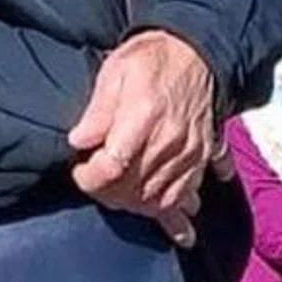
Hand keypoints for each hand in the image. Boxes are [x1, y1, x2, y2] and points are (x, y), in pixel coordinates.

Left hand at [67, 30, 216, 246]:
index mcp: (144, 118)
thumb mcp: (115, 70)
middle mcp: (171, 141)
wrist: (195, 50)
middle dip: (108, 195)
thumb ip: (98, 109)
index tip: (78, 172)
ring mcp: (190, 153)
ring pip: (162, 199)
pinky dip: (182, 215)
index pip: (112, 167)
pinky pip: (192, 194)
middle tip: (93, 185)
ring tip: (119, 200)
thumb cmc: (149, 58)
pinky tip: (180, 231)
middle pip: (135, 190)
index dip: (90, 178)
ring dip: (138, 207)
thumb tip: (78, 141)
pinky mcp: (203, 157)